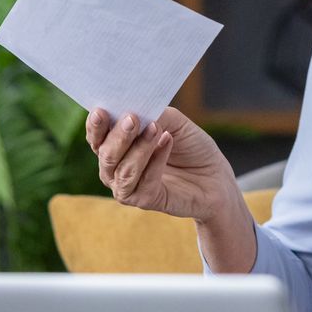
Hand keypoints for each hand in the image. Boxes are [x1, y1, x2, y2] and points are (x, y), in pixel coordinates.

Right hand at [84, 106, 237, 223]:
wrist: (216, 177)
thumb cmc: (192, 148)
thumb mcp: (175, 123)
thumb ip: (155, 115)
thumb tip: (139, 110)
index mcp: (116, 147)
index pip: (96, 137)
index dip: (96, 125)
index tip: (101, 111)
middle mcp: (116, 169)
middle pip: (105, 154)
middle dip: (118, 135)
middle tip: (132, 119)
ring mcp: (128, 187)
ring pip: (123, 170)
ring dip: (139, 148)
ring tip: (156, 129)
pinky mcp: (146, 200)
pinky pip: (144, 182)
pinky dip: (156, 161)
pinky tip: (168, 143)